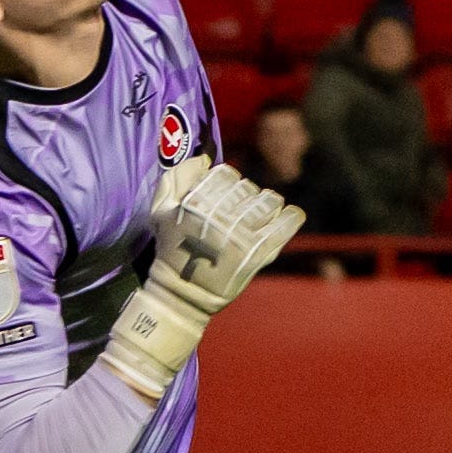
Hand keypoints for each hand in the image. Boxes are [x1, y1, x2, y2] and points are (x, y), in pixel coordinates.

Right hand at [98, 157, 306, 400]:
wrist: (184, 294)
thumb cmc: (172, 248)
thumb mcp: (160, 210)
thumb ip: (176, 178)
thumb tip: (203, 158)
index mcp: (195, 204)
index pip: (225, 174)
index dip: (227, 179)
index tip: (225, 191)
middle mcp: (220, 218)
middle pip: (247, 188)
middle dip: (245, 193)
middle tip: (241, 206)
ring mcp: (242, 237)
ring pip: (269, 201)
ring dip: (268, 203)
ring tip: (264, 210)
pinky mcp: (260, 254)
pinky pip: (286, 224)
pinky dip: (291, 217)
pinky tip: (288, 216)